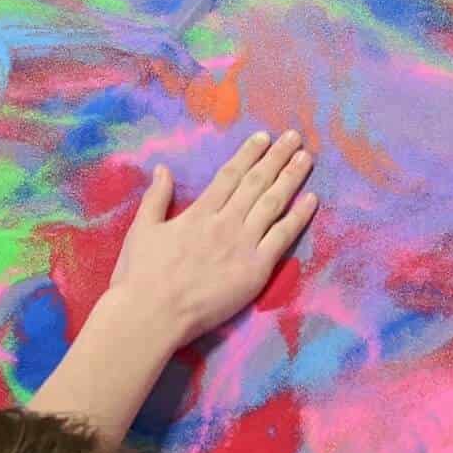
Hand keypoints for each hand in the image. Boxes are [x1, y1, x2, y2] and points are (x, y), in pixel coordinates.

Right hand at [106, 129, 318, 344]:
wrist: (152, 315)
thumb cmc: (140, 276)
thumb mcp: (141, 230)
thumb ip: (156, 198)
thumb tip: (163, 169)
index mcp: (198, 213)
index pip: (230, 175)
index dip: (249, 154)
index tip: (263, 138)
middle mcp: (224, 222)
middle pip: (256, 183)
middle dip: (277, 157)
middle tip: (294, 137)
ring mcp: (243, 245)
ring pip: (273, 203)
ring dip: (291, 178)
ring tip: (306, 158)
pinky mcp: (256, 270)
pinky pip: (283, 237)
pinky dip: (298, 217)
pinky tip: (311, 200)